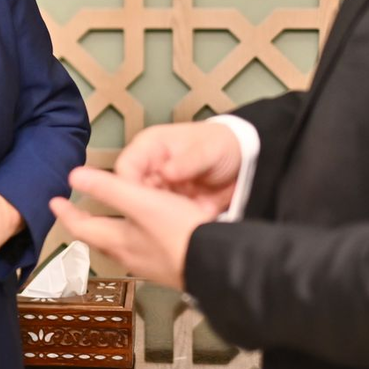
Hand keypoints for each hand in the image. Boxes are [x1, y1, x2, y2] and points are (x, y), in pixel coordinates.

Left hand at [50, 166, 206, 288]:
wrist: (219, 266)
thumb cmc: (179, 233)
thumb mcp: (141, 202)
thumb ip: (107, 188)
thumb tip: (73, 175)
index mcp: (119, 241)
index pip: (82, 227)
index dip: (66, 213)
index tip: (53, 201)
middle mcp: (130, 256)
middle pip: (100, 239)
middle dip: (85, 224)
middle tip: (75, 211)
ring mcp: (150, 264)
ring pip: (120, 245)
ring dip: (108, 231)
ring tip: (106, 219)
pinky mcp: (170, 265)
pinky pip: (141, 249)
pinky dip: (133, 236)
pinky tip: (144, 233)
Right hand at [113, 121, 241, 220]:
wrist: (242, 159)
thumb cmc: (219, 144)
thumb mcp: (206, 149)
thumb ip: (187, 160)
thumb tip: (165, 172)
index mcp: (149, 148)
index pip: (126, 168)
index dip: (128, 187)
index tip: (143, 204)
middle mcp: (149, 170)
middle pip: (132, 193)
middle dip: (148, 208)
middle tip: (172, 217)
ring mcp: (160, 190)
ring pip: (148, 210)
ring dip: (166, 219)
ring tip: (190, 218)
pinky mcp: (172, 206)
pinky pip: (167, 220)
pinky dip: (180, 225)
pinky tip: (197, 222)